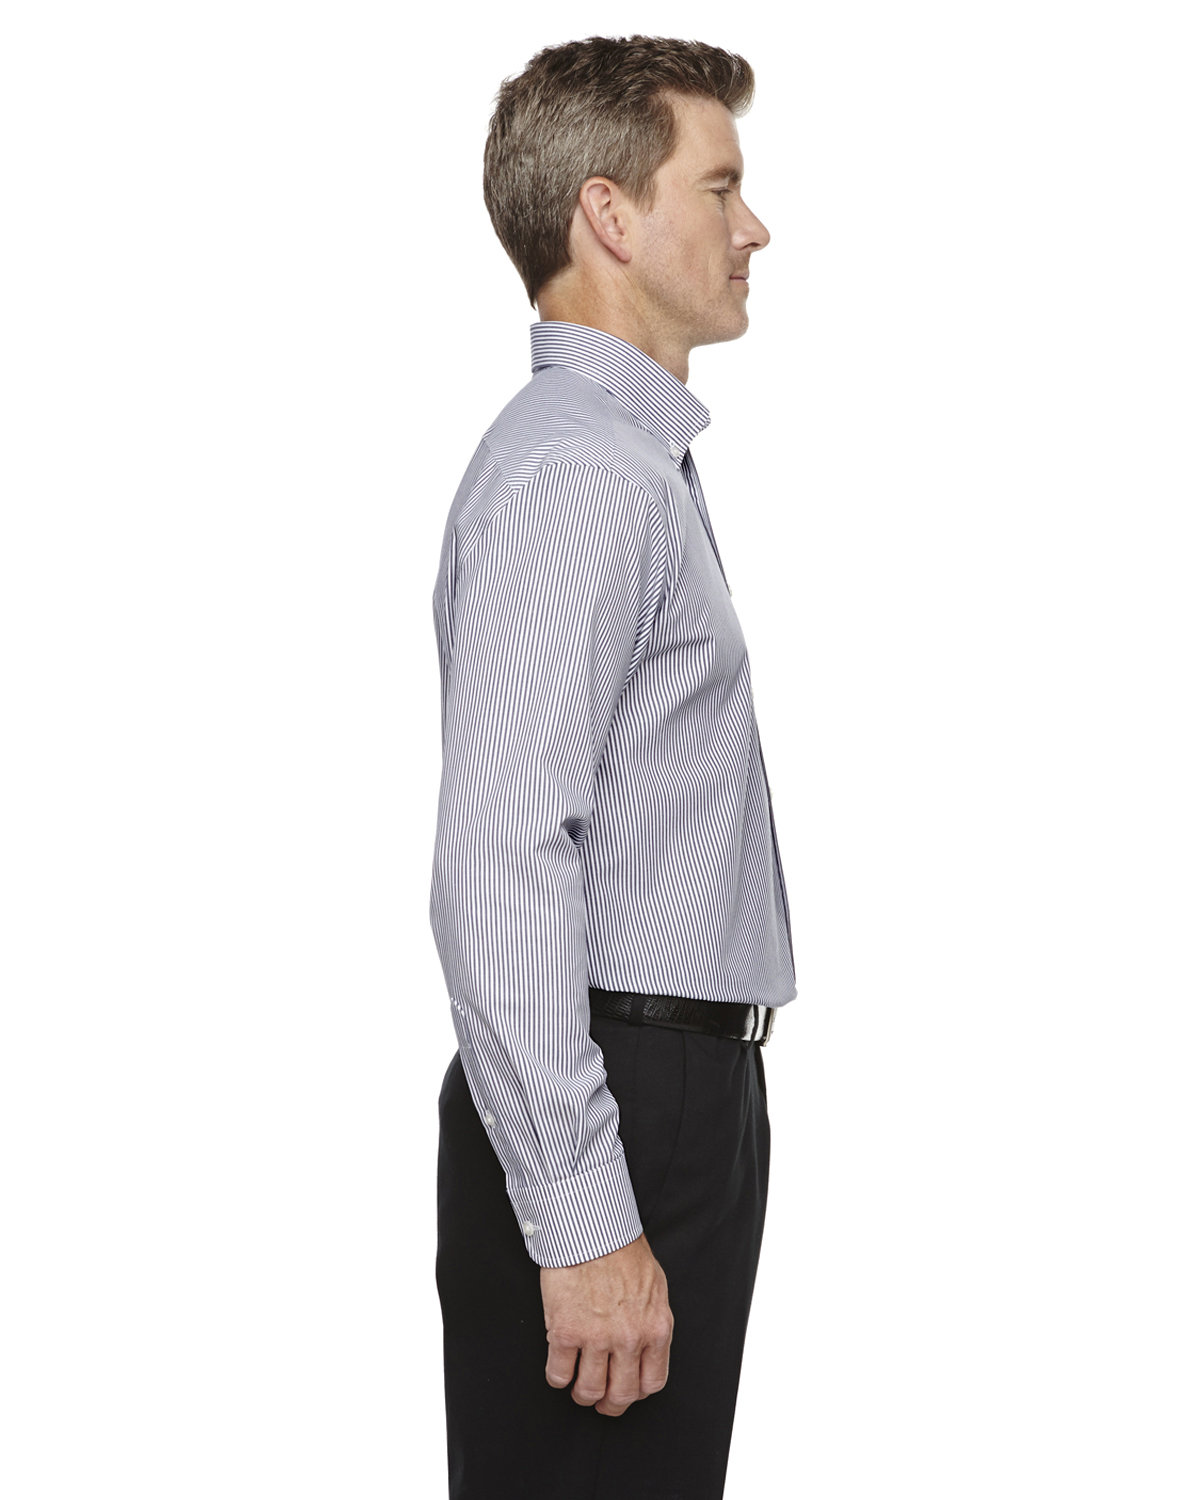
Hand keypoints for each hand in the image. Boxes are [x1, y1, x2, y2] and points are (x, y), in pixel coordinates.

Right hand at [540, 1232, 673, 1416]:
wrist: (591, 1229)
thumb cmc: (621, 1249)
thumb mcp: (653, 1286)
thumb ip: (650, 1320)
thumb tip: (644, 1342)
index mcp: (655, 1328)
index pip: (652, 1382)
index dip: (636, 1393)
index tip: (625, 1391)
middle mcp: (629, 1339)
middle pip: (622, 1394)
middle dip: (609, 1403)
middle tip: (599, 1400)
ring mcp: (597, 1338)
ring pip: (589, 1391)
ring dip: (581, 1393)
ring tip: (576, 1385)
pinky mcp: (566, 1332)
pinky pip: (559, 1374)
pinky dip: (557, 1377)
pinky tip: (559, 1366)